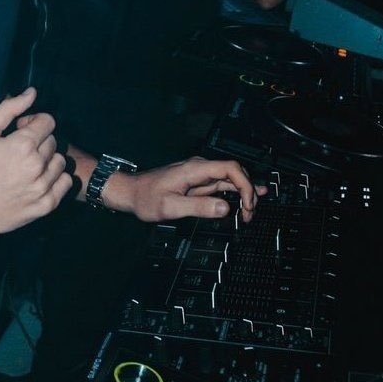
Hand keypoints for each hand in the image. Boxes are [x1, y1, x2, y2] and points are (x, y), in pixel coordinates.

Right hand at [0, 88, 71, 232]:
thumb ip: (9, 108)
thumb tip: (32, 92)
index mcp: (23, 145)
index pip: (48, 121)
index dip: (34, 123)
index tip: (22, 131)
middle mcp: (37, 165)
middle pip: (53, 141)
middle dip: (39, 142)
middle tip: (21, 151)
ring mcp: (43, 186)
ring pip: (60, 162)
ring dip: (48, 161)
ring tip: (29, 167)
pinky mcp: (46, 204)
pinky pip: (65, 183)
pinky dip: (56, 180)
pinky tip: (38, 181)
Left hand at [104, 155, 265, 225]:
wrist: (131, 192)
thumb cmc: (146, 198)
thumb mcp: (170, 206)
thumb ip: (198, 207)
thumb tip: (225, 208)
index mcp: (195, 169)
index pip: (231, 168)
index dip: (245, 185)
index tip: (248, 204)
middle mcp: (200, 168)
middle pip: (235, 172)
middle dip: (247, 191)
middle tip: (249, 214)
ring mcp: (200, 174)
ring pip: (231, 178)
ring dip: (243, 193)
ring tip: (251, 211)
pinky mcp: (198, 182)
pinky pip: (222, 184)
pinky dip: (236, 191)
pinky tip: (248, 196)